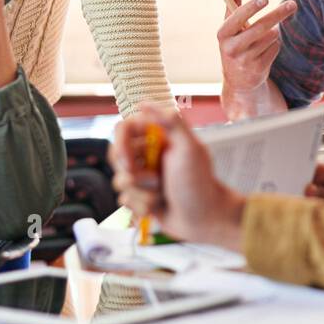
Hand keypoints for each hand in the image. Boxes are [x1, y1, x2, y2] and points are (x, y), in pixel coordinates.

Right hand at [109, 105, 246, 248]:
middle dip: (132, 173)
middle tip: (155, 181)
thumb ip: (172, 123)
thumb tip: (144, 103)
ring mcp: (145, 176)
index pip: (125, 128)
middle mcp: (150, 154)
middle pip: (117, 156)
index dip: (120, 144)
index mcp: (159, 137)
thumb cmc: (200, 183)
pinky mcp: (142, 196)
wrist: (206, 220)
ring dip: (140, 193)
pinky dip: (140, 206)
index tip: (127, 160)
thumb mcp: (190, 149)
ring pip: (120, 181)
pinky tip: (157, 208)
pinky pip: (124, 200)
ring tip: (161, 195)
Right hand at [216, 0, 295, 104]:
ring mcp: (245, 60)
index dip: (250, 8)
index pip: (236, 18)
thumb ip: (230, 3)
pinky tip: (265, 51)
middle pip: (259, 27)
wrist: (238, 79)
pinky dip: (274, 45)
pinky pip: (275, 48)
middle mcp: (231, 48)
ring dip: (273, 32)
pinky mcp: (258, 69)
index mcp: (223, 34)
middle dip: (278, 14)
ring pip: (270, 37)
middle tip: (292, 4)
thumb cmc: (235, 43)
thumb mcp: (230, 26)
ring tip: (264, 37)